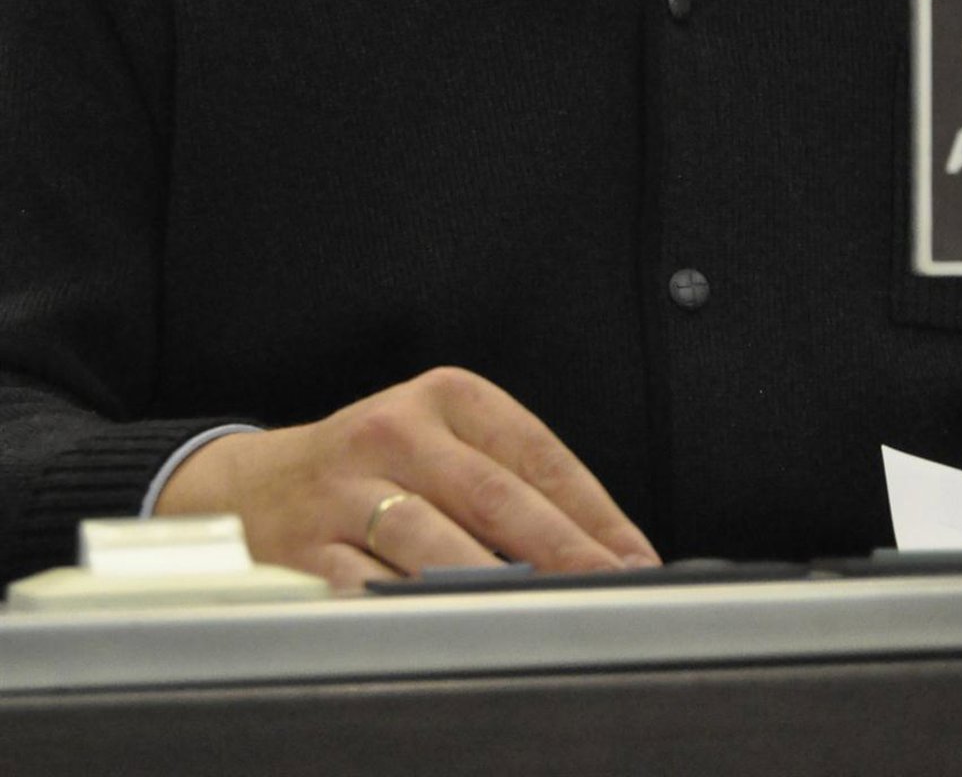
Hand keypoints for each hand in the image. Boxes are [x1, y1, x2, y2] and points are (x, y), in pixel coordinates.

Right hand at [154, 366, 658, 588]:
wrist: (250, 488)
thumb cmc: (372, 470)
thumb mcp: (439, 444)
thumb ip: (508, 483)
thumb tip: (602, 555)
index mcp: (444, 397)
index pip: (536, 453)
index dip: (594, 512)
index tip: (636, 562)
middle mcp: (394, 431)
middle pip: (496, 499)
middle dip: (565, 557)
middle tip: (613, 599)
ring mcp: (345, 490)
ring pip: (435, 547)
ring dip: (497, 593)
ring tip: (548, 626)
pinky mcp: (304, 550)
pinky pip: (371, 593)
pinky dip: (417, 620)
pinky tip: (456, 641)